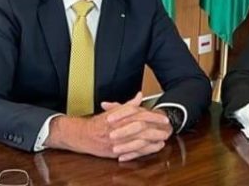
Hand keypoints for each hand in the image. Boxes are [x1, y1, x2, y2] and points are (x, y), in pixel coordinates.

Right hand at [46, 92, 168, 159]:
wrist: (82, 135)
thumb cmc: (97, 123)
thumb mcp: (112, 111)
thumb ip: (128, 105)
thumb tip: (139, 96)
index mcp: (118, 118)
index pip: (139, 115)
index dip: (153, 116)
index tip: (163, 118)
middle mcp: (117, 129)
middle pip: (141, 127)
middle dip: (156, 128)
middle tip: (166, 127)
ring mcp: (117, 141)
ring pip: (138, 140)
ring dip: (153, 139)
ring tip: (164, 138)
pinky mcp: (115, 152)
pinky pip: (133, 152)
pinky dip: (145, 150)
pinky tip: (154, 147)